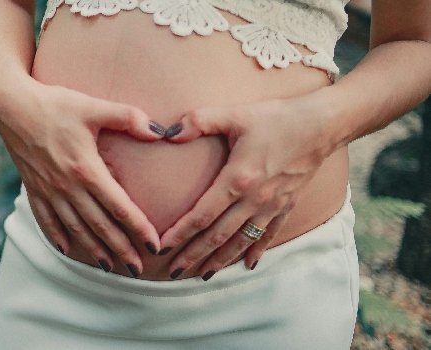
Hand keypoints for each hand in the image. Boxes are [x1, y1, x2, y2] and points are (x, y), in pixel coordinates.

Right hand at [0, 74, 163, 273]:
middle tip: (138, 269)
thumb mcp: (93, 106)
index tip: (154, 245)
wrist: (12, 106)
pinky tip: (66, 249)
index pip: (118, 206)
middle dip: (120, 249)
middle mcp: (67, 186)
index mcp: (86, 169)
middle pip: (99, 225)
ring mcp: (48, 190)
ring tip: (109, 267)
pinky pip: (45, 219)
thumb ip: (127, 117)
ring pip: (74, 227)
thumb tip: (159, 132)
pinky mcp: (33, 188)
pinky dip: (56, 236)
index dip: (138, 228)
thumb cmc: (55, 104)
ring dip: (93, 249)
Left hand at [158, 95, 337, 279]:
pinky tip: (247, 264)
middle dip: (193, 255)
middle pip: (217, 235)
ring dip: (220, 259)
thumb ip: (198, 122)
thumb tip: (167, 133)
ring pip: (241, 241)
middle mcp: (254, 200)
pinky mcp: (287, 205)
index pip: (202, 215)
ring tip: (202, 274)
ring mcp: (272, 206)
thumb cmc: (276, 118)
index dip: (180, 233)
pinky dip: (256, 250)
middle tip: (173, 271)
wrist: (323, 124)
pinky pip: (268, 235)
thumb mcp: (234, 114)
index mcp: (238, 179)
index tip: (162, 247)